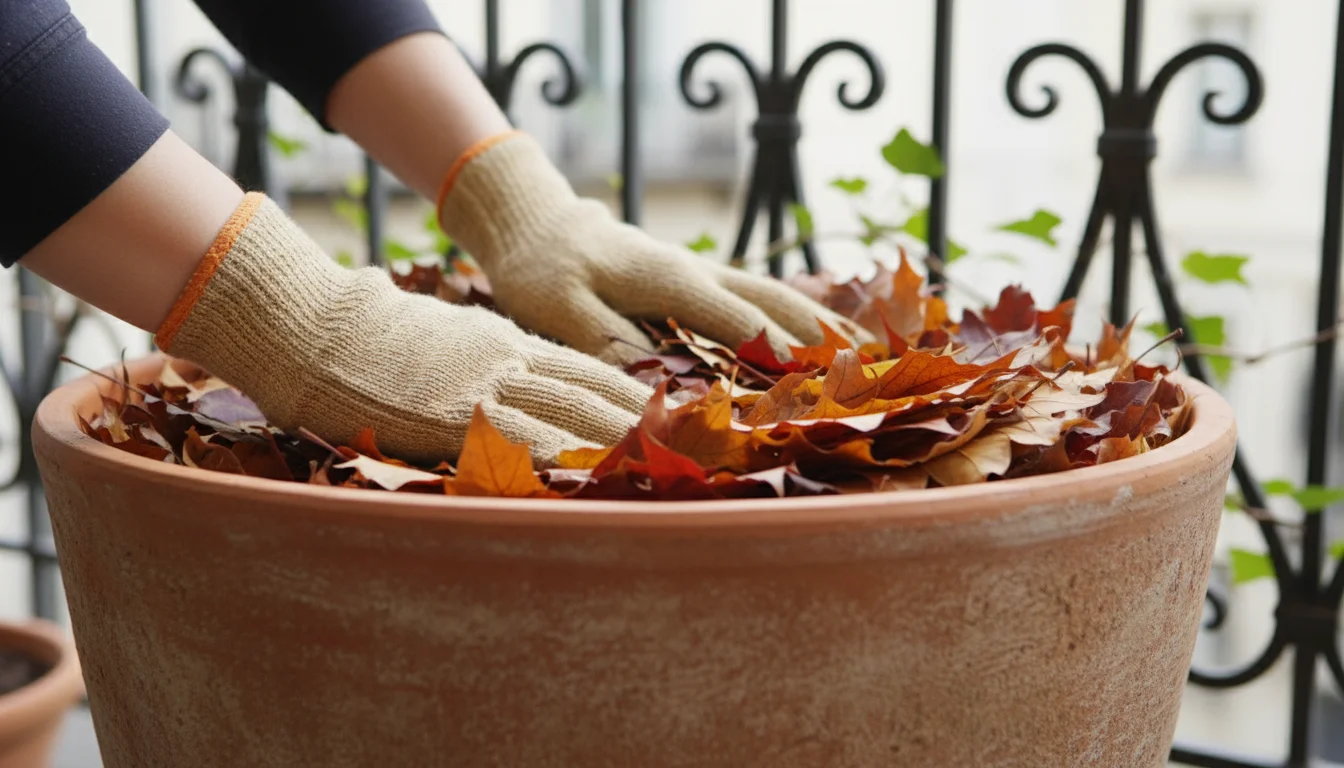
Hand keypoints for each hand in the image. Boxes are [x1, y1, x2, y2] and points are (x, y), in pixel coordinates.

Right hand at [157, 193, 650, 463]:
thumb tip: (507, 368)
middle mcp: (505, 361)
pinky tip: (590, 481)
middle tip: (693, 448)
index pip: (586, 370)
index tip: (672, 417)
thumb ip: (480, 352)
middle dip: (644, 423)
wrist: (311, 322)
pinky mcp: (450, 416)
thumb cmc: (363, 327)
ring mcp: (481, 388)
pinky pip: (518, 443)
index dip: (632, 394)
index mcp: (503, 342)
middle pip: (593, 393)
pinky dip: (560, 463)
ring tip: (666, 469)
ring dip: (619, 445)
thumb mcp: (439, 331)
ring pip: (569, 416)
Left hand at [439, 132, 869, 365]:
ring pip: (777, 298)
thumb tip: (654, 388)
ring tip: (874, 353)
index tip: (822, 384)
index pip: (740, 321)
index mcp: (671, 279)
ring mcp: (705, 274)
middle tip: (876, 371)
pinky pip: (761, 300)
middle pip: (776, 305)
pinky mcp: (701, 282)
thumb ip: (605, 344)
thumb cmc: (545, 270)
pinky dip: (800, 319)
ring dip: (824, 325)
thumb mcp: (560, 310)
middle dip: (825, 338)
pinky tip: (826, 338)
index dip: (782, 355)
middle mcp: (700, 273)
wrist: (539, 225)